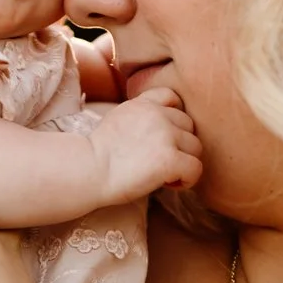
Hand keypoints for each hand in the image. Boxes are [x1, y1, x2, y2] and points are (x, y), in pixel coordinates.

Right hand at [87, 86, 202, 204]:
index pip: (172, 98)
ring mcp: (165, 135)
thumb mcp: (117, 121)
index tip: (164, 138)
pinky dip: (187, 180)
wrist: (86, 171)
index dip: (174, 119)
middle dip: (179, 145)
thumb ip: (140, 118)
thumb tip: (160, 135)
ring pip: (196, 147)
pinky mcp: (170, 158)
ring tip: (164, 175)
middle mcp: (157, 114)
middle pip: (189, 126)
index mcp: (143, 104)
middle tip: (160, 162)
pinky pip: (196, 168)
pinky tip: (169, 184)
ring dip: (184, 162)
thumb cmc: (96, 156)